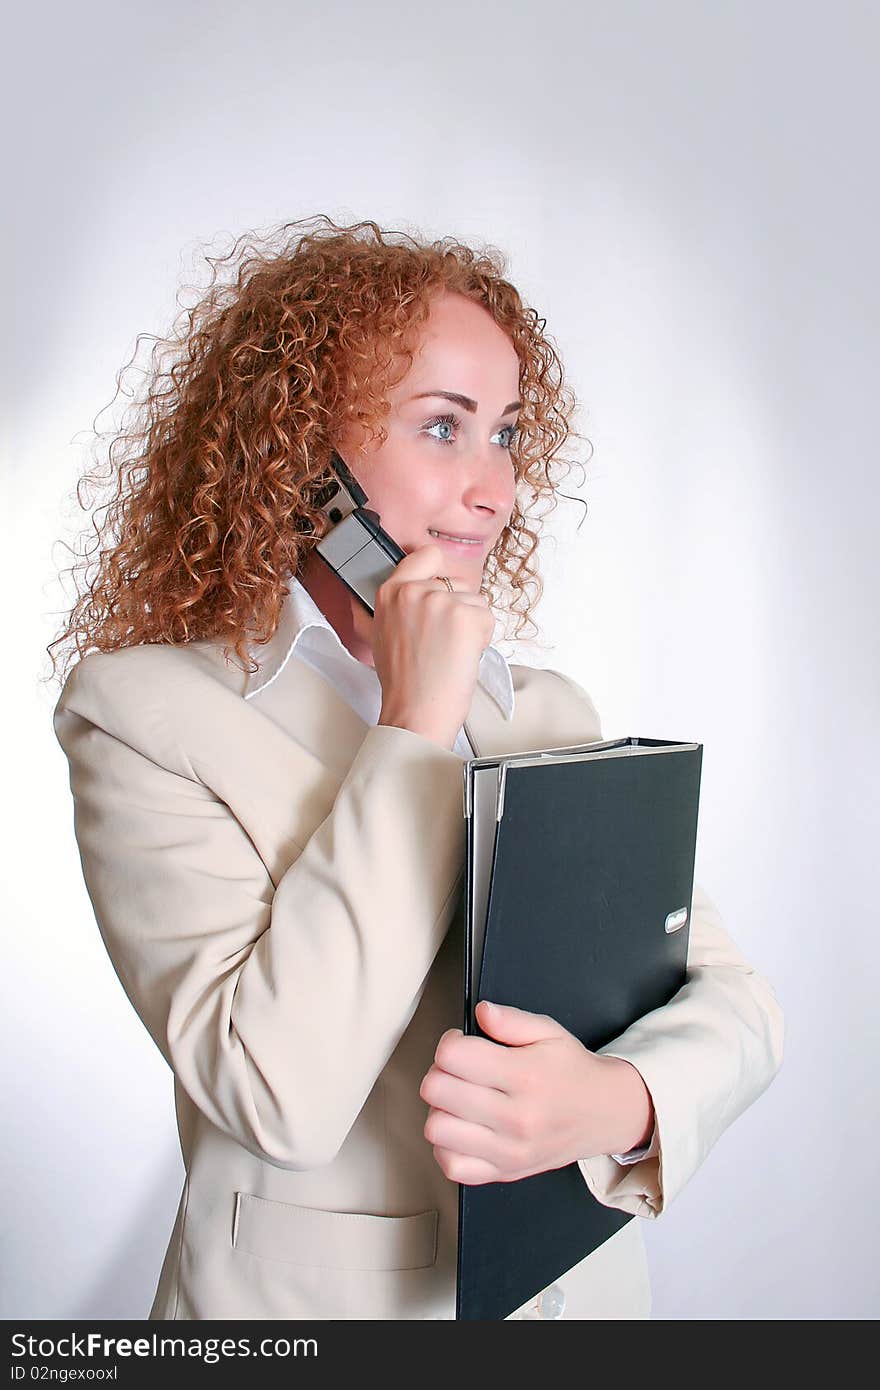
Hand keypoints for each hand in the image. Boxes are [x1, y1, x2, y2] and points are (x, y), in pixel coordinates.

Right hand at [373, 543, 495, 749]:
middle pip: (456, 583)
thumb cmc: (404, 682)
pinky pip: (487, 617)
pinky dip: (482, 638)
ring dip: (470, 625)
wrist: (416, 712)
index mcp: (390, 592)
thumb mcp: (382, 633)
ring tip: (449, 652)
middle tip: (440, 642)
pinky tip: (462, 656)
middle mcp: (414, 591)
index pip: (426, 555)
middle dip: (457, 609)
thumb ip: (398, 605)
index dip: (439, 570)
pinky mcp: (466, 616)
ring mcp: (441, 601)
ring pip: (475, 600)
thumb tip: (413, 587)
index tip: (441, 583)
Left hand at [419, 1000, 654, 1184]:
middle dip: (440, 1072)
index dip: (450, 1042)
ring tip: (459, 1099)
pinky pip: (453, 1166)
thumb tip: (481, 1012)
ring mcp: (510, 1150)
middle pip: (436, 1090)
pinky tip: (462, 1128)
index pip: (452, 1056)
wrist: (605, 1113)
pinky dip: (447, 1146)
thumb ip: (511, 1019)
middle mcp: (516, 1117)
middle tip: (458, 1069)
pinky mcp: (506, 1172)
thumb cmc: (573, 1072)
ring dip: (440, 1109)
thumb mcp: (550, 1032)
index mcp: (525, 1076)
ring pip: (437, 1129)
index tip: (461, 1043)